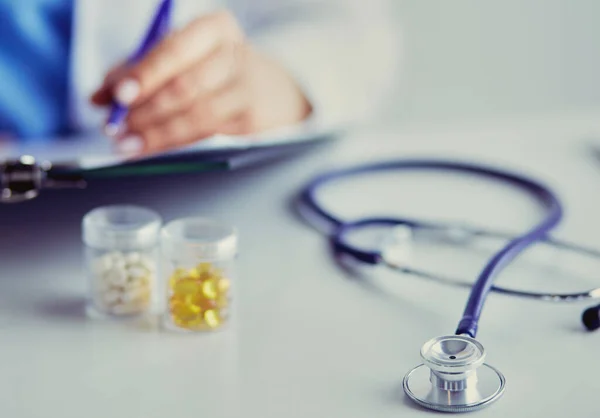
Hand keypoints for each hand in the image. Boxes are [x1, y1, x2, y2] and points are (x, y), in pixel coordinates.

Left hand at [91, 10, 311, 155]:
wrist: (276, 91)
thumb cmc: (218, 69)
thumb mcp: (185, 57)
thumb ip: (141, 70)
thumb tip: (100, 96)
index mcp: (215, 29)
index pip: (175, 49)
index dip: (145, 73)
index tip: (117, 94)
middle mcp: (235, 55)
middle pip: (185, 85)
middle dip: (144, 109)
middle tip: (114, 125)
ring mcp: (247, 90)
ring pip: (196, 115)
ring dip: (156, 132)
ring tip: (126, 142)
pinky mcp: (251, 121)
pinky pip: (206, 134)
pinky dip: (173, 143)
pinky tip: (149, 148)